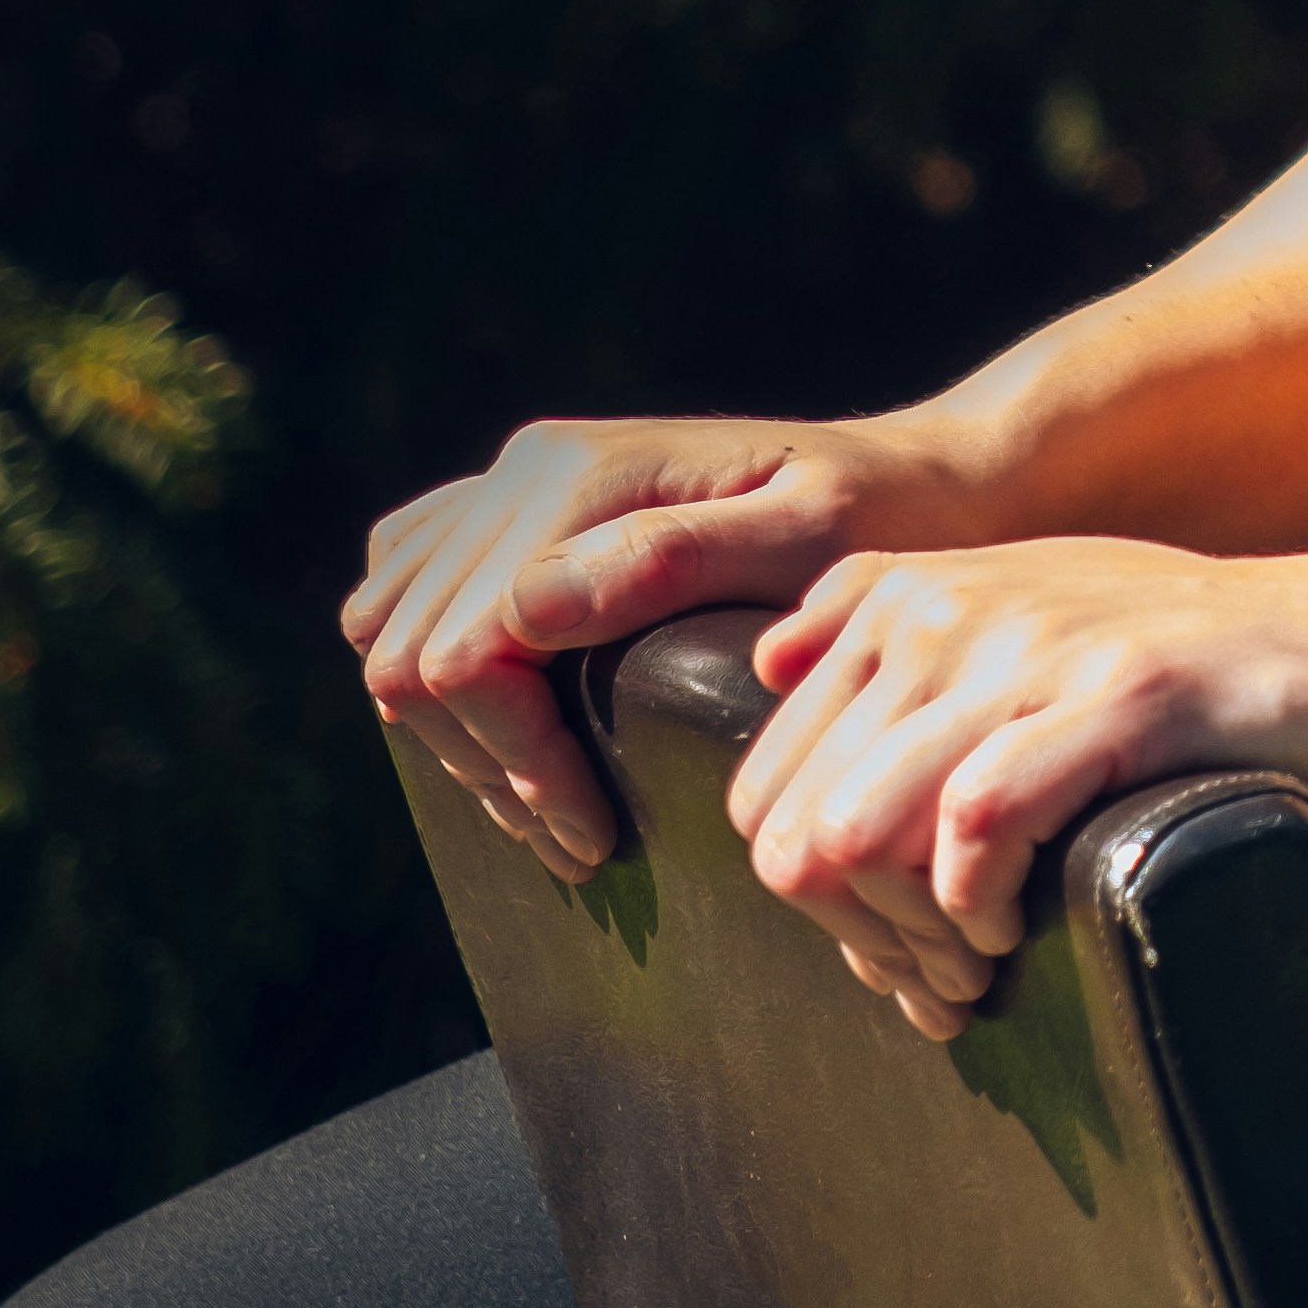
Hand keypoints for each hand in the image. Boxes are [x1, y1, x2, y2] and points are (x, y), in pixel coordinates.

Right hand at [347, 409, 996, 888]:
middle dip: (485, 766)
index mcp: (580, 477)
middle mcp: (528, 466)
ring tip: (551, 806)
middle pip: (410, 653)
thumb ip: (673, 558)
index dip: (515, 762)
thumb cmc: (884, 519)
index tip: (593, 837)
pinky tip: (511, 732)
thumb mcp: (811, 538)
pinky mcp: (518, 509)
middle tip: (578, 841)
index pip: (466, 654)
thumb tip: (526, 604)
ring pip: (388, 629)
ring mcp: (514, 481)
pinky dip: (433, 673)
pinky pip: (408, 589)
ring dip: (453, 734)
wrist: (919, 476)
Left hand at [730, 537, 1307, 1037]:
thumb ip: (901, 635)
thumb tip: (768, 669)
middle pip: (796, 827)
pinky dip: (977, 903)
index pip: (766, 791)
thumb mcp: (1035, 617)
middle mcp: (952, 606)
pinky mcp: (1124, 695)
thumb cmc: (1197, 669)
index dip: (818, 904)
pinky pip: (976, 817)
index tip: (902, 945)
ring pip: (857, 827)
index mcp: (910, 597)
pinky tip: (1021, 924)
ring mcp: (1037, 645)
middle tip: (947, 977)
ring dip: (908, 938)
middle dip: (857, 937)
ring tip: (981, 963)